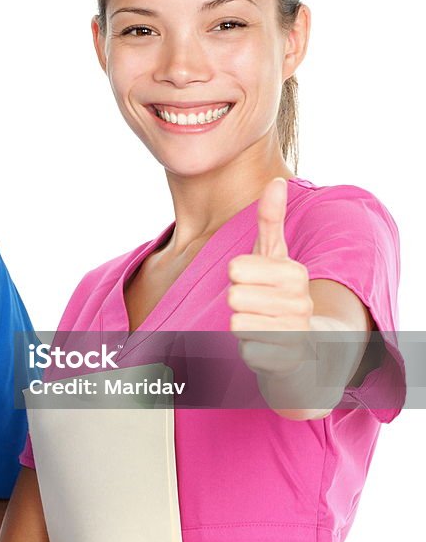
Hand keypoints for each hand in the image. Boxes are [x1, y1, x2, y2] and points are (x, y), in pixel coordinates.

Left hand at [228, 177, 314, 377]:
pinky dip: (249, 350)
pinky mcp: (287, 362)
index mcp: (295, 273)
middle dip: (238, 302)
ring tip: (261, 324)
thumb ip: (271, 220)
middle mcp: (300, 302)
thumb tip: (276, 180)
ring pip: (236, 323)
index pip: (236, 267)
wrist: (307, 349)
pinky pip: (245, 350)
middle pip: (233, 295)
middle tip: (257, 306)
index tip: (256, 282)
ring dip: (242, 326)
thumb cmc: (279, 294)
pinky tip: (267, 347)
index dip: (238, 277)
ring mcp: (296, 333)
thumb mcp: (275, 256)